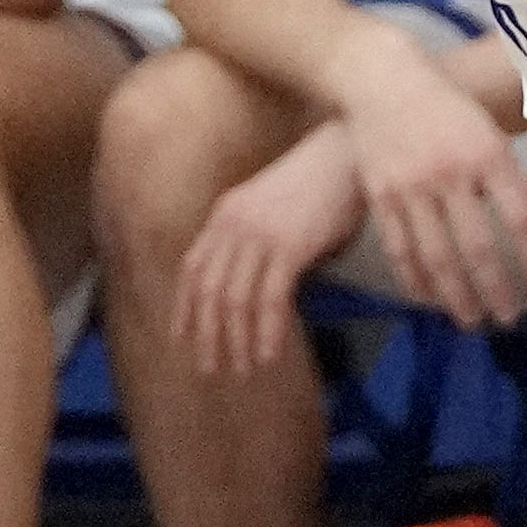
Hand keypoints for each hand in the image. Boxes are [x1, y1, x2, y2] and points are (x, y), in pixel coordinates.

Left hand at [175, 127, 366, 376]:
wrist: (345, 156)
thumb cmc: (318, 184)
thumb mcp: (272, 209)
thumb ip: (256, 244)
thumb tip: (257, 288)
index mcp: (225, 215)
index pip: (192, 269)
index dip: (184, 308)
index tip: (181, 339)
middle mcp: (233, 226)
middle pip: (208, 291)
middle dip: (207, 336)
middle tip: (210, 369)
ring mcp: (259, 235)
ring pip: (236, 301)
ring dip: (237, 341)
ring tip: (243, 370)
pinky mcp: (289, 246)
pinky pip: (271, 299)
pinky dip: (267, 332)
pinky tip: (269, 354)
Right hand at [342, 43, 526, 328]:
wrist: (380, 78)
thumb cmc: (446, 104)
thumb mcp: (489, 132)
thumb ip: (514, 182)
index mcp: (487, 154)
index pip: (521, 218)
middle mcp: (450, 173)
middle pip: (477, 247)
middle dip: (496, 290)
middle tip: (509, 318)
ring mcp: (411, 188)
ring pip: (436, 257)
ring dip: (456, 296)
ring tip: (471, 320)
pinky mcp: (380, 196)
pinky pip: (400, 249)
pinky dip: (415, 280)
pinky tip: (430, 298)